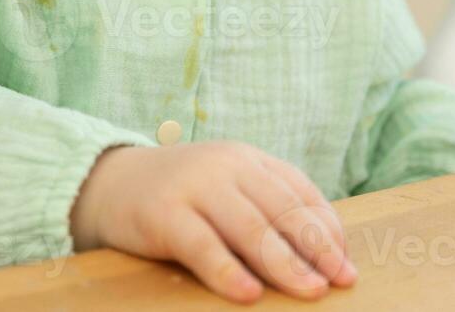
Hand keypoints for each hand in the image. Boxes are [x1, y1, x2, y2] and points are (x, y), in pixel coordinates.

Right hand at [70, 142, 356, 303]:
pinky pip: (201, 245)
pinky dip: (227, 271)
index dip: (327, 228)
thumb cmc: (181, 196)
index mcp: (248, 160)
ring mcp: (194, 187)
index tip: (346, 262)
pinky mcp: (163, 213)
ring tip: (309, 290)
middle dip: (315, 247)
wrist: (109, 182)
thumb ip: (265, 209)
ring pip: (249, 227)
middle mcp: (226, 166)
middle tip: (339, 280)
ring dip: (284, 263)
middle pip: (281, 209)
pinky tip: (249, 293)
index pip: (299, 192)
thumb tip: (321, 253)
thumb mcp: (227, 190)